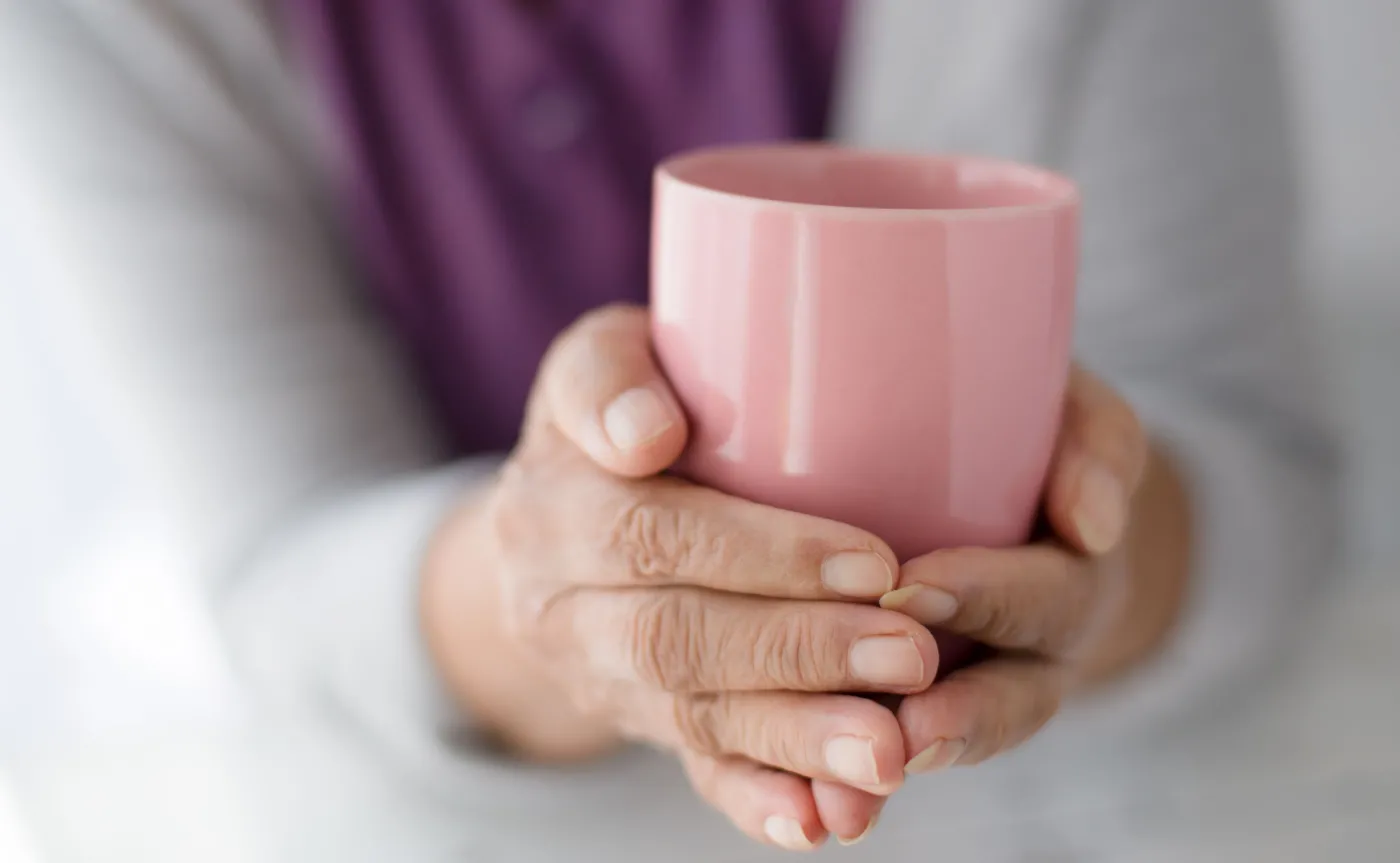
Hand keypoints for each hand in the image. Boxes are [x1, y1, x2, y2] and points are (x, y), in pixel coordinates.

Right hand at [422, 305, 938, 849]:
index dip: (763, 554)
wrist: (557, 516)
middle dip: (798, 651)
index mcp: (552, 497)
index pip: (653, 532)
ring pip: (690, 714)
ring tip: (889, 751)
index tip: (876, 561)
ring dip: (794, 736)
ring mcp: (590, 670)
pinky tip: (823, 822)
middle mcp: (552, 595)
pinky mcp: (633, 718)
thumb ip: (613, 378)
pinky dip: (758, 798)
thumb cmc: (623, 408)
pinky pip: (693, 767)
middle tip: (911, 656)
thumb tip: (649, 438)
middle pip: (674, 636)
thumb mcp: (603, 360)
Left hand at [879, 366, 1189, 777]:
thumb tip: (1094, 523)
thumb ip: (1093, 447)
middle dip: (955, 716)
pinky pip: (879, 766)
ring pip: (941, 748)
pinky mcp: (907, 719)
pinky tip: (800, 817)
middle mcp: (1028, 660)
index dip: (984, 598)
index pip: (1041, 600)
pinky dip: (841, 797)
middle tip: (898, 727)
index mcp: (1070, 587)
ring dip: (892, 772)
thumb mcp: (1077, 421)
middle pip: (1006, 701)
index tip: (910, 591)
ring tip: (843, 802)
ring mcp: (972, 696)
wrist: (1021, 507)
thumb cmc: (1034, 442)